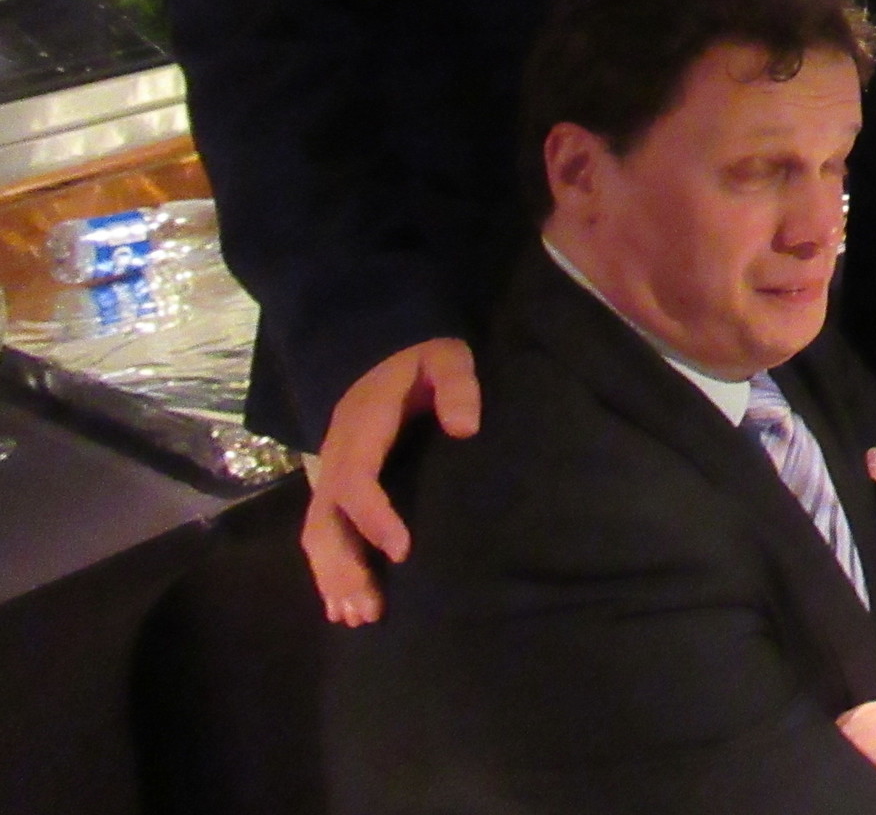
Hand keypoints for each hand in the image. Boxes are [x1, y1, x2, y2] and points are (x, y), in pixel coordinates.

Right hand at [303, 337, 480, 625]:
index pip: (356, 481)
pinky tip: (342, 604)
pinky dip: (329, 569)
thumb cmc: (422, 359)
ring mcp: (331, 472)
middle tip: (370, 609)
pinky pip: (323, 531)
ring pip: (318, 532)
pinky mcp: (337, 485)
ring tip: (357, 617)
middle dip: (344, 565)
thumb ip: (457, 385)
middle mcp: (336, 456)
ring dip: (334, 576)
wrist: (386, 348)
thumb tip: (466, 428)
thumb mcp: (446, 358)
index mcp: (361, 429)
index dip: (374, 518)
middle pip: (325, 518)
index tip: (402, 551)